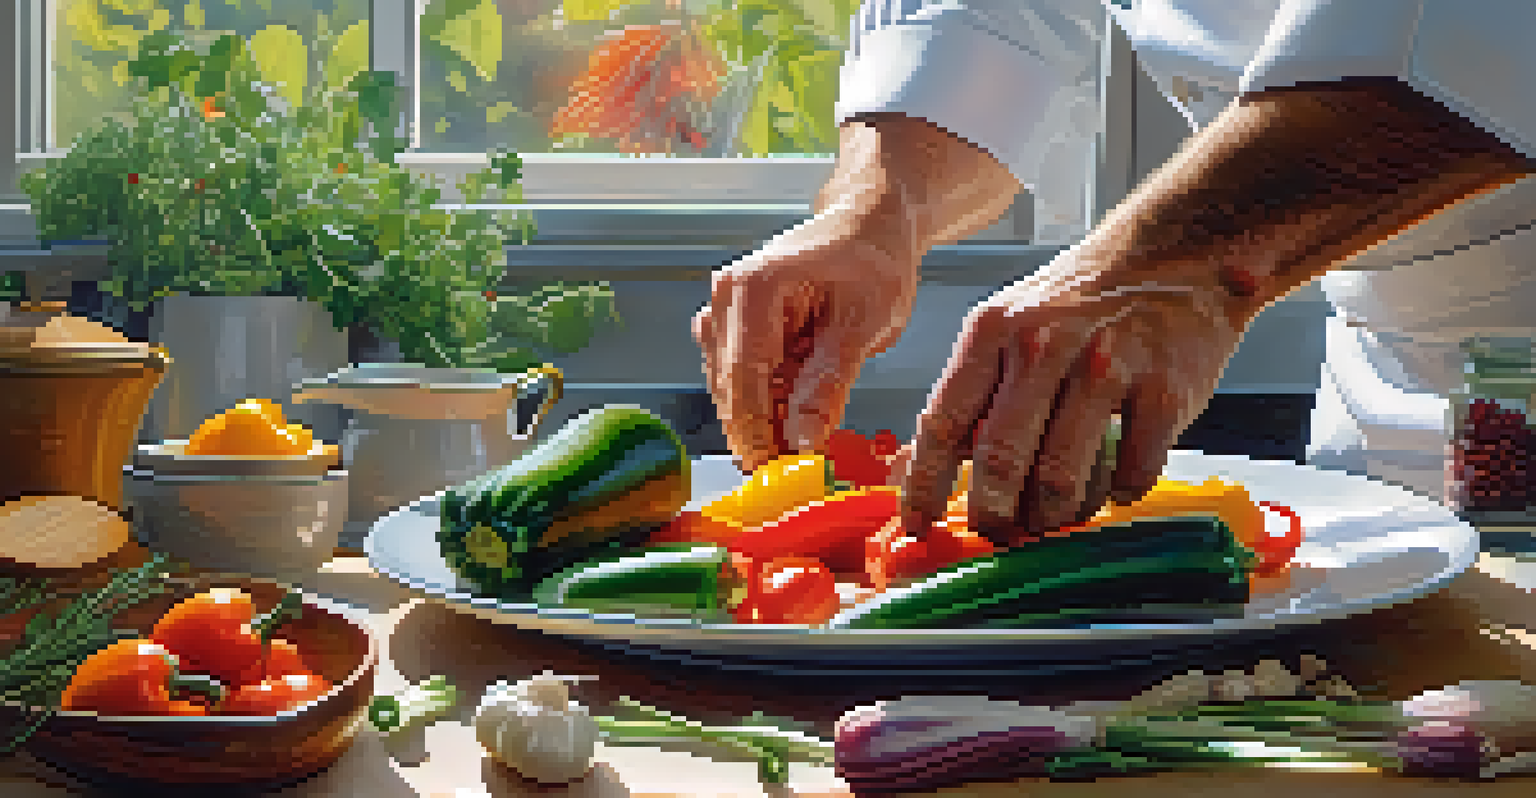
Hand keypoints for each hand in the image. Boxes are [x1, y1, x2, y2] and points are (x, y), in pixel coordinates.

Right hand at [693, 218, 919, 472]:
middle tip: (791, 474)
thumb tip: (806, 439)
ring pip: (730, 386)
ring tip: (801, 449)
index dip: (757, 428)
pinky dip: (766, 403)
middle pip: (730, 384)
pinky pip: (741, 377)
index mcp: (754, 286)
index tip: (776, 469)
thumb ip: (831, 381)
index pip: (744, 373)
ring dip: (762, 420)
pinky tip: (795, 419)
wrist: (868, 227)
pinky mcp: (732, 327)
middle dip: (758, 432)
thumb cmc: (872, 261)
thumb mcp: (865, 323)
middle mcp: (726, 296)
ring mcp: (724, 310)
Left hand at [898, 260, 1245, 545]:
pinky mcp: (1166, 391)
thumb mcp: (1006, 328)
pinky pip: (1130, 473)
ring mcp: (1108, 366)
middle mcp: (1044, 345)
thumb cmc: (1080, 303)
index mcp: (993, 331)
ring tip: (1053, 519)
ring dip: (1051, 516)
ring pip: (1062, 477)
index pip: (943, 423)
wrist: (1174, 258)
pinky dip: (1117, 494)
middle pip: (999, 458)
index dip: (924, 486)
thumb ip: (963, 396)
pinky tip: (1114, 482)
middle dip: (992, 514)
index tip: (917, 526)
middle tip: (998, 534)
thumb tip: (910, 467)